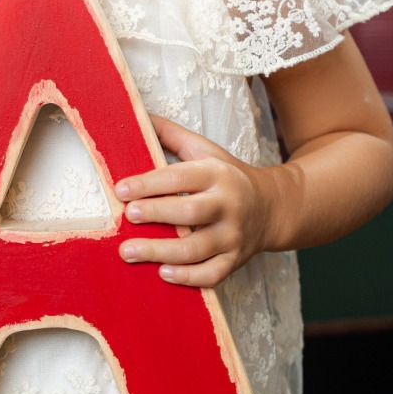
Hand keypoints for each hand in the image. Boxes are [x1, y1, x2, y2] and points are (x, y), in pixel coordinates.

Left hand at [114, 115, 270, 287]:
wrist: (272, 206)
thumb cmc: (227, 175)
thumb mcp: (204, 150)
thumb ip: (171, 135)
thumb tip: (137, 115)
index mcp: (217, 173)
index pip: (180, 177)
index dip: (149, 184)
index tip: (120, 189)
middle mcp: (228, 205)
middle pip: (189, 213)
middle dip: (156, 214)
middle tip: (127, 216)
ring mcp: (233, 235)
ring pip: (196, 249)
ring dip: (160, 251)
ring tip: (128, 251)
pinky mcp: (235, 260)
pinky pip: (212, 274)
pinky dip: (188, 277)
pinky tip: (163, 273)